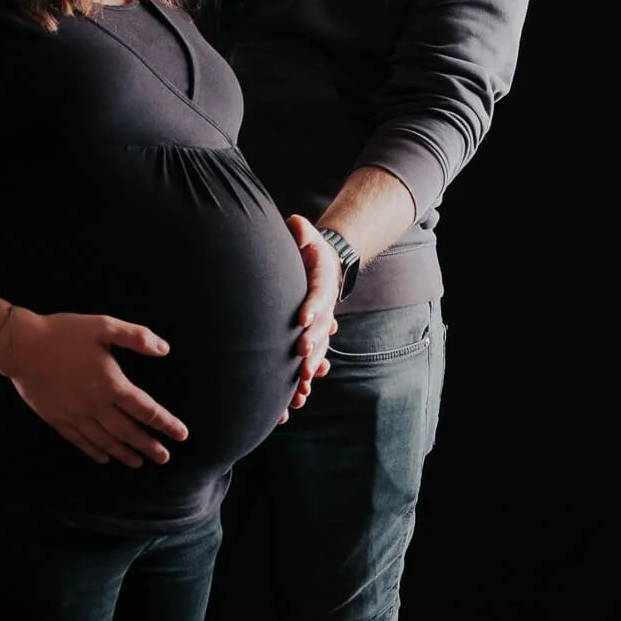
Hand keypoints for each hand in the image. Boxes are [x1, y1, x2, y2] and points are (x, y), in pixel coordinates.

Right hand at [0, 309, 186, 466]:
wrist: (21, 346)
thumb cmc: (65, 332)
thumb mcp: (103, 325)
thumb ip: (135, 337)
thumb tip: (164, 349)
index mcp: (111, 384)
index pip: (146, 409)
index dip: (166, 423)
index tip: (182, 434)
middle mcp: (96, 405)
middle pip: (129, 432)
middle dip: (149, 446)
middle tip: (165, 458)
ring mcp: (76, 416)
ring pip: (106, 442)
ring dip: (125, 454)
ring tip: (140, 463)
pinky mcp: (58, 419)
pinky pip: (81, 442)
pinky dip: (96, 452)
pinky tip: (105, 458)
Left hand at [276, 213, 339, 422]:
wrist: (323, 266)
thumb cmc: (308, 249)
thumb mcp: (307, 236)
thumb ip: (301, 231)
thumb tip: (294, 222)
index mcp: (323, 282)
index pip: (318, 295)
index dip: (313, 306)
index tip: (303, 318)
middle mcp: (326, 307)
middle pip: (321, 327)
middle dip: (312, 341)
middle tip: (300, 353)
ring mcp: (321, 325)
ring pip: (318, 349)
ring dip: (311, 365)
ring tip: (302, 383)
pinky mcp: (312, 338)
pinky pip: (311, 360)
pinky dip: (306, 378)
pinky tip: (297, 398)